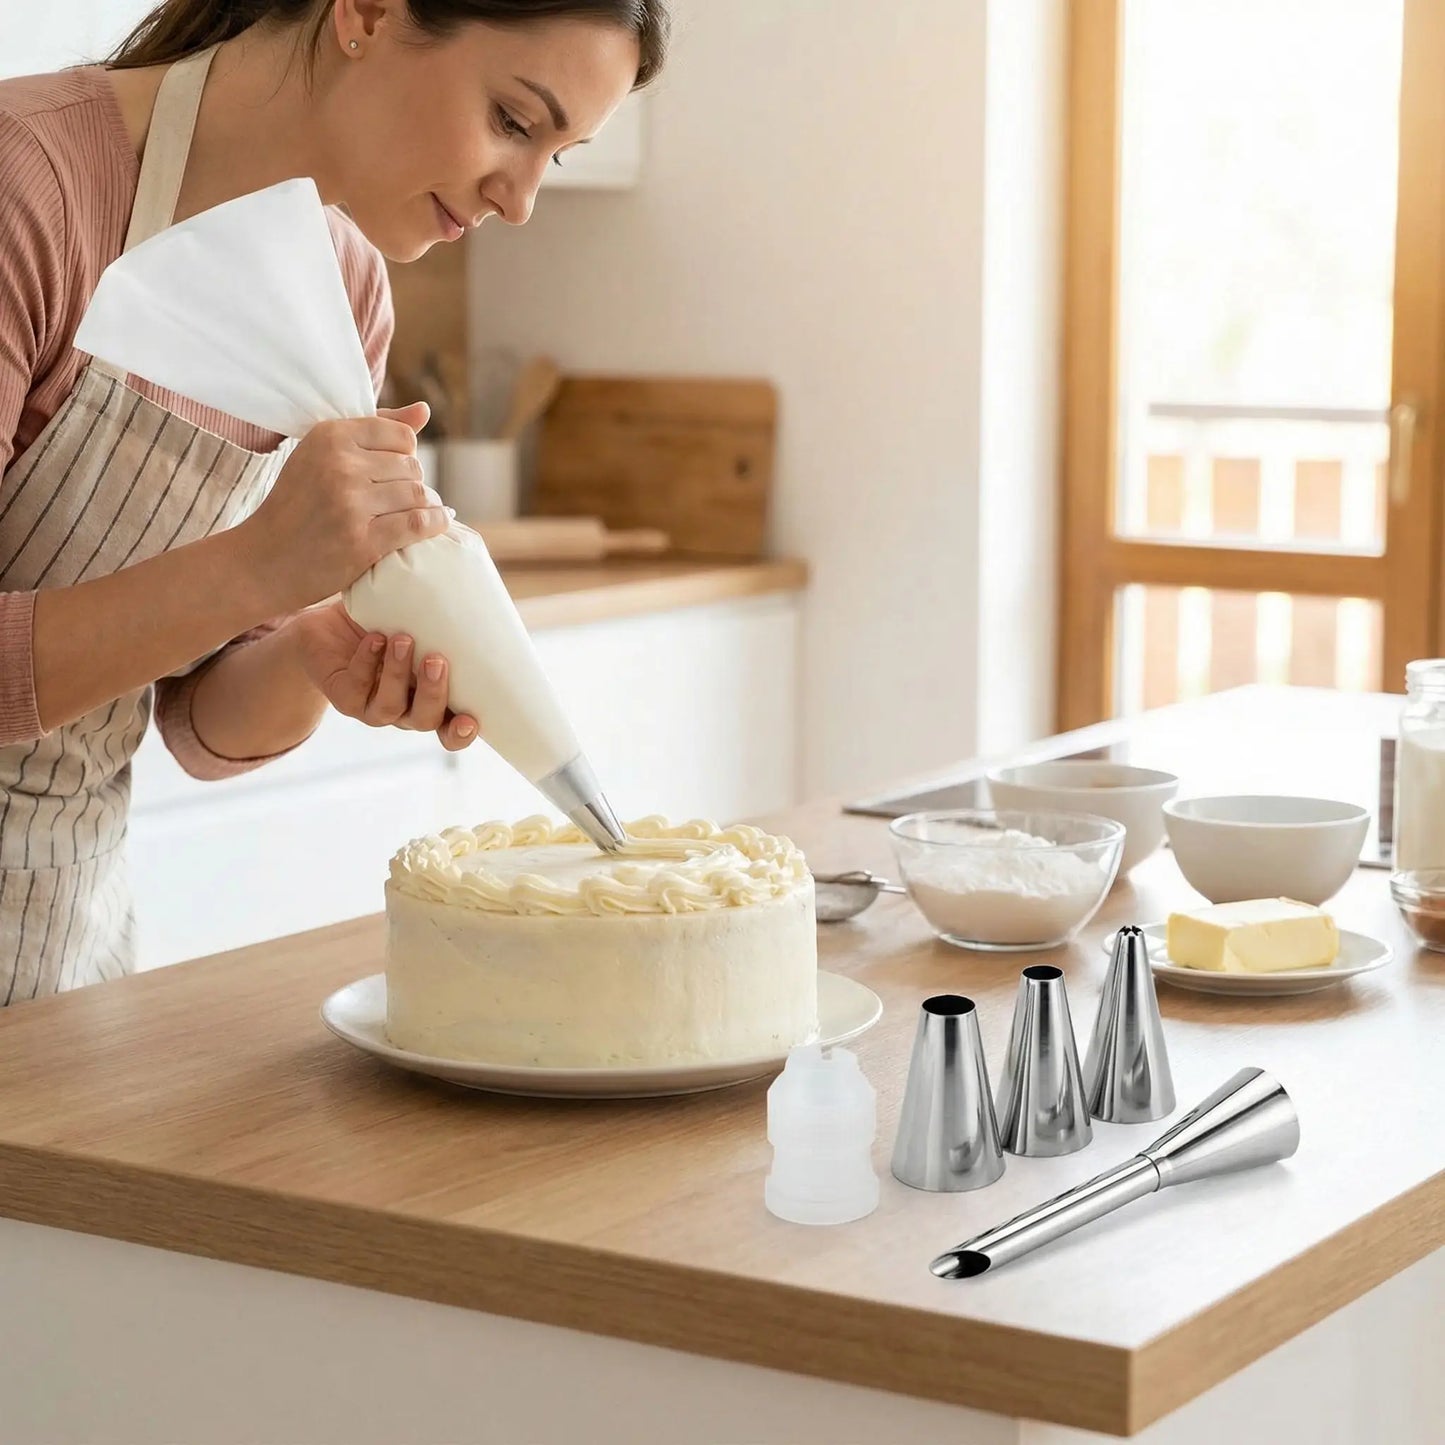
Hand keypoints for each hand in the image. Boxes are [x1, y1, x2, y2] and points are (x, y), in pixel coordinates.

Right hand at [233, 402, 448, 615]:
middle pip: (411, 466)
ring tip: (415, 512)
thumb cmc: (298, 505)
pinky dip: (436, 522)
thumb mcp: (322, 455)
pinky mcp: (362, 540)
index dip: (405, 455)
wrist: (265, 559)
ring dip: (426, 505)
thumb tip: (425, 410)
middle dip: (413, 483)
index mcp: (329, 436)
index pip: (401, 435)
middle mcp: (340, 465)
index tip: (394, 472)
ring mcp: (351, 503)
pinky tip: (438, 523)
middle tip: (399, 500)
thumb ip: (374, 429)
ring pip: (418, 494)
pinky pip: (418, 522)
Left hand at [287, 600, 479, 751]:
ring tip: (401, 639)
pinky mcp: (344, 696)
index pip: (452, 727)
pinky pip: (357, 687)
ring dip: (398, 674)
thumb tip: (455, 540)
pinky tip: (374, 638)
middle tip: (436, 660)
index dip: (462, 732)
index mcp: (431, 696)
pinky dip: (368, 661)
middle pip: (426, 720)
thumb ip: (440, 599)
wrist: (327, 627)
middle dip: (434, 694)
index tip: (471, 719)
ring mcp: (373, 706)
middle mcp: (405, 708)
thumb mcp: (414, 613)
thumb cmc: (382, 619)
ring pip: (391, 707)